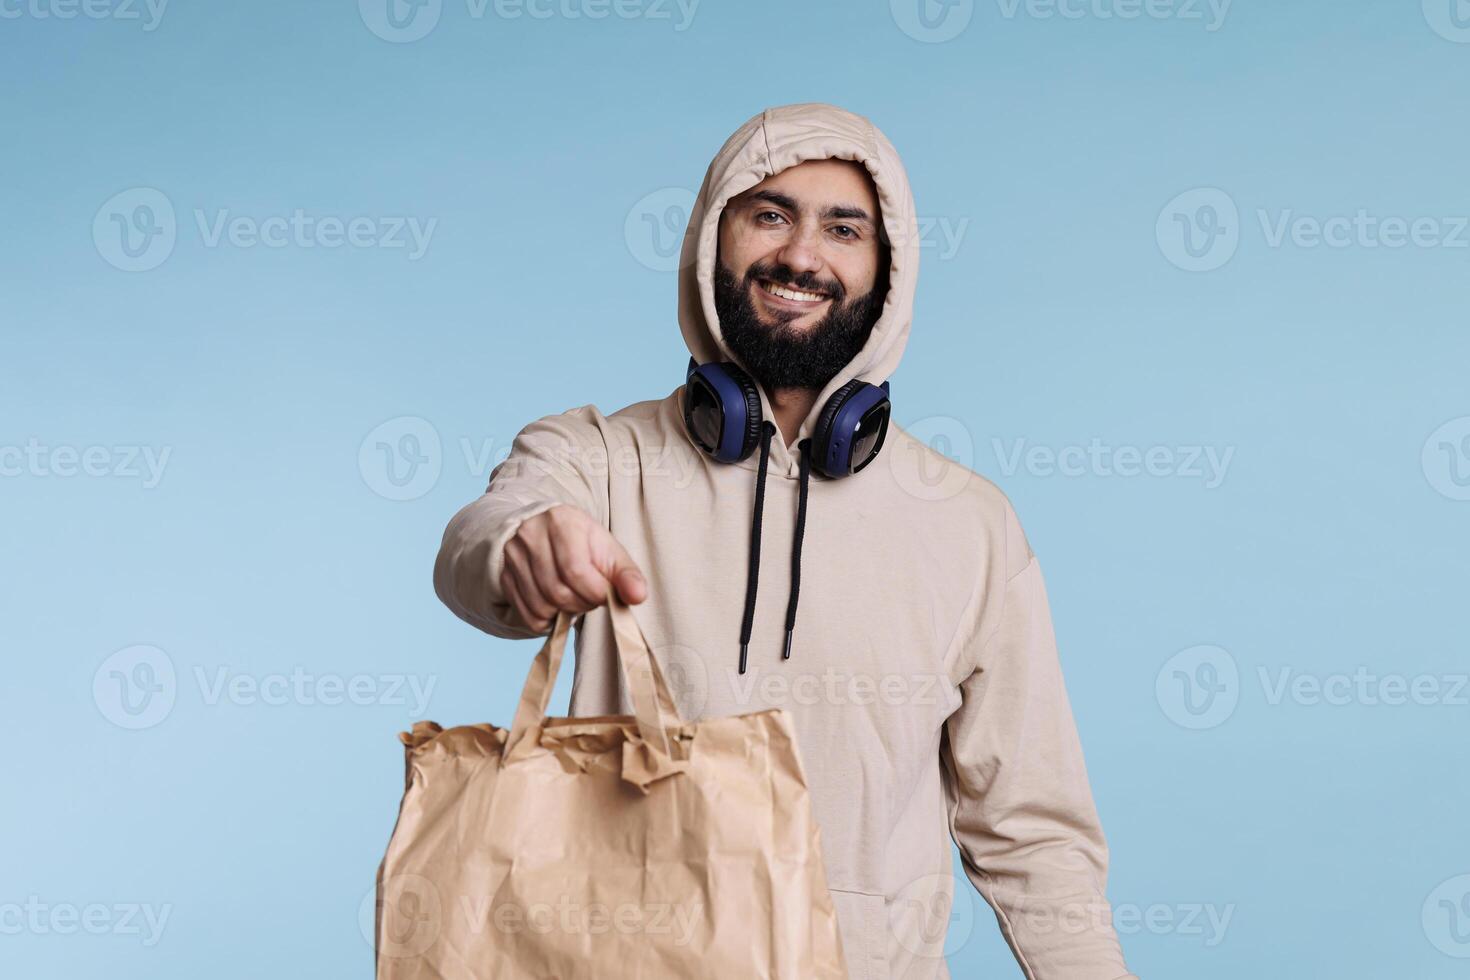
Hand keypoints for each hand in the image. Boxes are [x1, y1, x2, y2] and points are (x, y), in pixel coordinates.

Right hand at [500, 504, 646, 631]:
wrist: (543, 528)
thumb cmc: (581, 542)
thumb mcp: (608, 549)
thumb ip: (626, 573)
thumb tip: (638, 596)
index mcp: (562, 523)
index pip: (575, 570)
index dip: (595, 592)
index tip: (605, 594)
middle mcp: (531, 536)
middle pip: (558, 591)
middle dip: (582, 604)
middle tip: (591, 598)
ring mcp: (514, 557)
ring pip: (541, 606)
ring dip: (565, 613)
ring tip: (575, 598)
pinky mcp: (505, 576)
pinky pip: (527, 614)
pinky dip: (547, 620)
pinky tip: (557, 607)